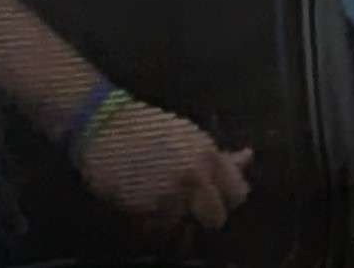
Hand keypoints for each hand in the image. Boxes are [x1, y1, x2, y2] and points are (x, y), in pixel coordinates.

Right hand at [78, 95, 250, 233]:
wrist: (105, 127)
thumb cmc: (150, 128)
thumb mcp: (191, 136)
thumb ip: (219, 155)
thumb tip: (248, 157)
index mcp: (208, 156)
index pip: (238, 194)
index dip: (227, 199)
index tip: (215, 197)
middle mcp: (193, 177)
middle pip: (217, 219)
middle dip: (206, 216)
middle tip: (191, 207)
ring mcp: (168, 194)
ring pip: (183, 225)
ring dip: (174, 217)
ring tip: (160, 197)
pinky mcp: (141, 207)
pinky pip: (157, 226)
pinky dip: (153, 220)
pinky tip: (145, 201)